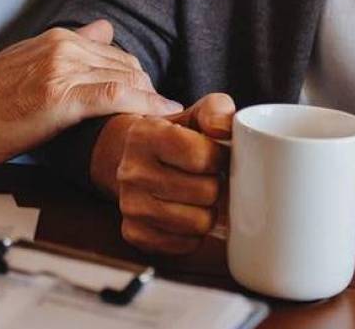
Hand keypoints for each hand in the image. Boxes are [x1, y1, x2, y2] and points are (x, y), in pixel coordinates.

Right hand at [0, 20, 181, 166]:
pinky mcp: (61, 98)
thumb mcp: (28, 60)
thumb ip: (69, 46)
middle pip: (128, 65)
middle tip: (164, 115)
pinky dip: (146, 105)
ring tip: (171, 121)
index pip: (115, 53)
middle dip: (150, 90)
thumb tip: (104, 28)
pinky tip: (164, 115)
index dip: (138, 77)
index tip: (151, 98)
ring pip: (127, 78)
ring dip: (153, 99)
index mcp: (57, 38)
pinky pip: (116, 96)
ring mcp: (62, 71)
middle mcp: (63, 48)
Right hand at [95, 92, 233, 254]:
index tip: (215, 154)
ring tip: (199, 195)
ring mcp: (130, 206)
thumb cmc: (176, 137)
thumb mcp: (195, 114)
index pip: (201, 156)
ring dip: (208, 210)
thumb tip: (224, 128)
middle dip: (216, 184)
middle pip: (206, 192)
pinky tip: (187, 212)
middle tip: (208, 176)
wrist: (135, 159)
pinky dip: (194, 232)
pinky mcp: (135, 234)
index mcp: (144, 135)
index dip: (219, 157)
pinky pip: (186, 244)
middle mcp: (130, 171)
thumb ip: (216, 110)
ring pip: (199, 222)